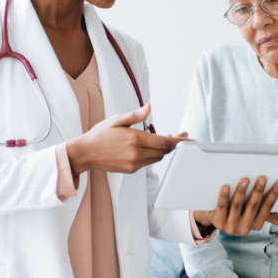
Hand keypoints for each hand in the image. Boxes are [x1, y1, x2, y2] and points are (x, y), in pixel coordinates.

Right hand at [66, 104, 184, 176]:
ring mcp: (134, 163)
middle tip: (179, 135)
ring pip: (157, 157)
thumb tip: (148, 108)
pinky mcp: (131, 169)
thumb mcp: (117, 120)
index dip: (179, 141)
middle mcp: (137, 154)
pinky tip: (150, 146)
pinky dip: (153, 154)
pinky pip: (148, 162)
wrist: (86, 153)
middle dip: (173, 144)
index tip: (190, 140)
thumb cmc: (100, 134)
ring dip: (163, 149)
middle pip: (164, 151)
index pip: (164, 142)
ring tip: (165, 138)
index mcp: (135, 140)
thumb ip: (135, 115)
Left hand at [195, 177, 277, 234]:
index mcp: (257, 225)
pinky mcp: (217, 221)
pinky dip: (224, 196)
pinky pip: (221, 207)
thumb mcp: (256, 214)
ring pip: (237, 206)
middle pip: (253, 207)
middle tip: (262, 177)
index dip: (274, 194)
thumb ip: (272, 217)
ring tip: (244, 179)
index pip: (268, 208)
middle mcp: (244, 228)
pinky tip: (225, 186)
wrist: (213, 216)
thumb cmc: (240, 211)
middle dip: (258, 191)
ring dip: (241, 192)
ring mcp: (230, 226)